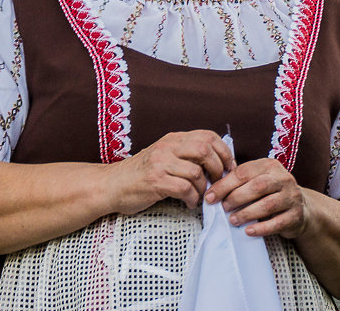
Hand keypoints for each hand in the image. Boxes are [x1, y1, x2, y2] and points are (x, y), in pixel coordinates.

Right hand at [108, 130, 235, 212]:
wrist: (111, 185)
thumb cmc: (140, 174)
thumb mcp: (163, 155)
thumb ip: (184, 154)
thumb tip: (216, 161)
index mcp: (172, 138)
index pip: (207, 136)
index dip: (224, 151)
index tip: (228, 167)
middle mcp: (167, 147)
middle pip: (205, 149)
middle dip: (218, 168)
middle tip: (217, 183)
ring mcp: (160, 163)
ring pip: (196, 172)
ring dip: (203, 188)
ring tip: (200, 196)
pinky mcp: (155, 181)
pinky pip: (185, 189)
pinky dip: (192, 199)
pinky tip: (189, 203)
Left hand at [205, 158, 307, 238]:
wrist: (300, 208)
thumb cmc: (270, 193)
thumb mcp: (257, 181)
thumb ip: (239, 182)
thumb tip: (211, 190)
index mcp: (269, 166)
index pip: (244, 172)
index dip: (224, 185)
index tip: (210, 197)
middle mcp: (283, 178)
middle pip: (258, 186)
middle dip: (236, 198)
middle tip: (223, 207)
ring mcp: (292, 197)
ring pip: (268, 204)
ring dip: (247, 213)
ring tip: (233, 220)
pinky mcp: (296, 215)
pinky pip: (277, 222)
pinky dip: (261, 228)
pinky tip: (248, 231)